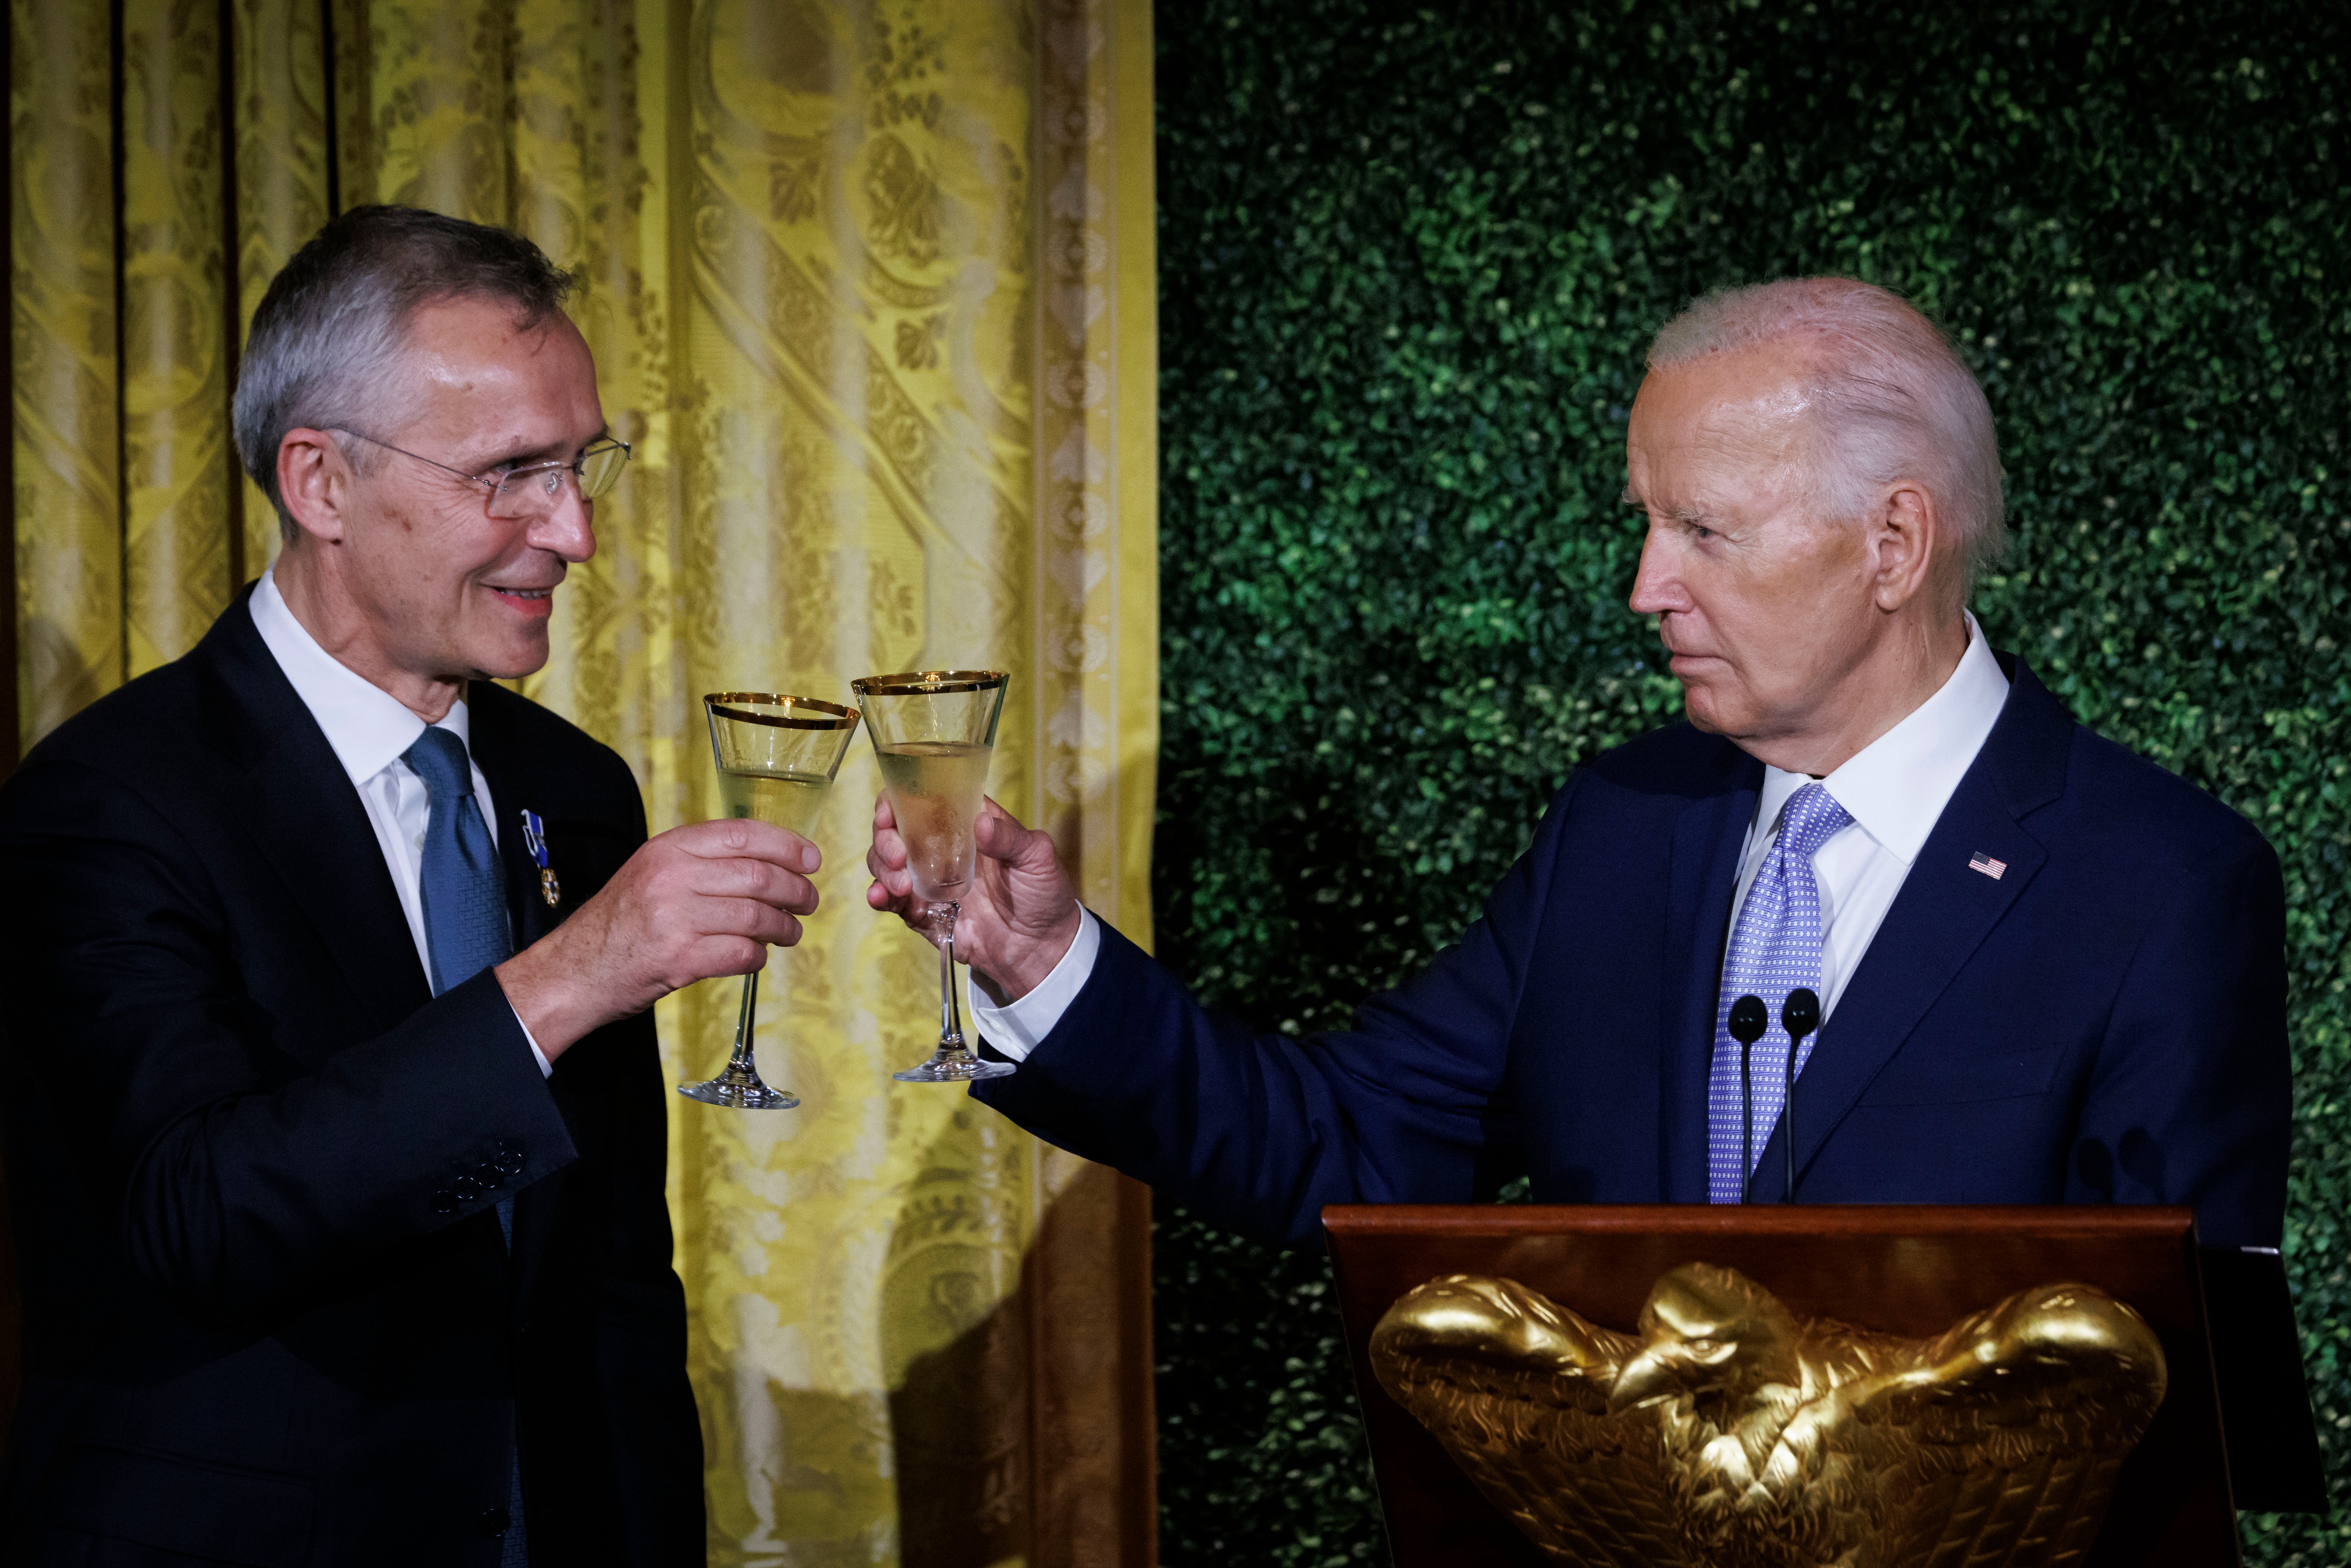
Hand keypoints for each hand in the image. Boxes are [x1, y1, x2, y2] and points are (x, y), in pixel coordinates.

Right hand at [496, 818, 819, 1058]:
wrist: (576, 970)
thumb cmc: (622, 922)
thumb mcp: (653, 872)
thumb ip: (702, 861)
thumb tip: (767, 862)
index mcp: (669, 848)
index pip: (743, 835)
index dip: (786, 845)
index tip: (811, 859)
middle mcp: (672, 877)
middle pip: (758, 875)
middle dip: (795, 889)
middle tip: (808, 901)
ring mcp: (675, 918)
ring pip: (756, 916)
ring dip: (783, 927)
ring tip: (790, 932)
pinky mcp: (679, 959)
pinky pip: (741, 953)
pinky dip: (758, 956)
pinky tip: (757, 956)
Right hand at [865, 794, 1081, 1005]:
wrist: (1041, 949)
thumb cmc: (1044, 894)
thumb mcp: (1037, 858)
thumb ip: (1010, 838)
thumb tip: (981, 822)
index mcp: (966, 825)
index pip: (923, 800)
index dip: (899, 800)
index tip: (890, 812)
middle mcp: (941, 849)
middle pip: (895, 830)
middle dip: (885, 838)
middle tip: (897, 856)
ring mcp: (929, 881)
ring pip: (886, 863)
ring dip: (882, 868)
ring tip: (900, 885)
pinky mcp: (923, 913)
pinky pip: (892, 901)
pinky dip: (880, 896)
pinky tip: (880, 897)